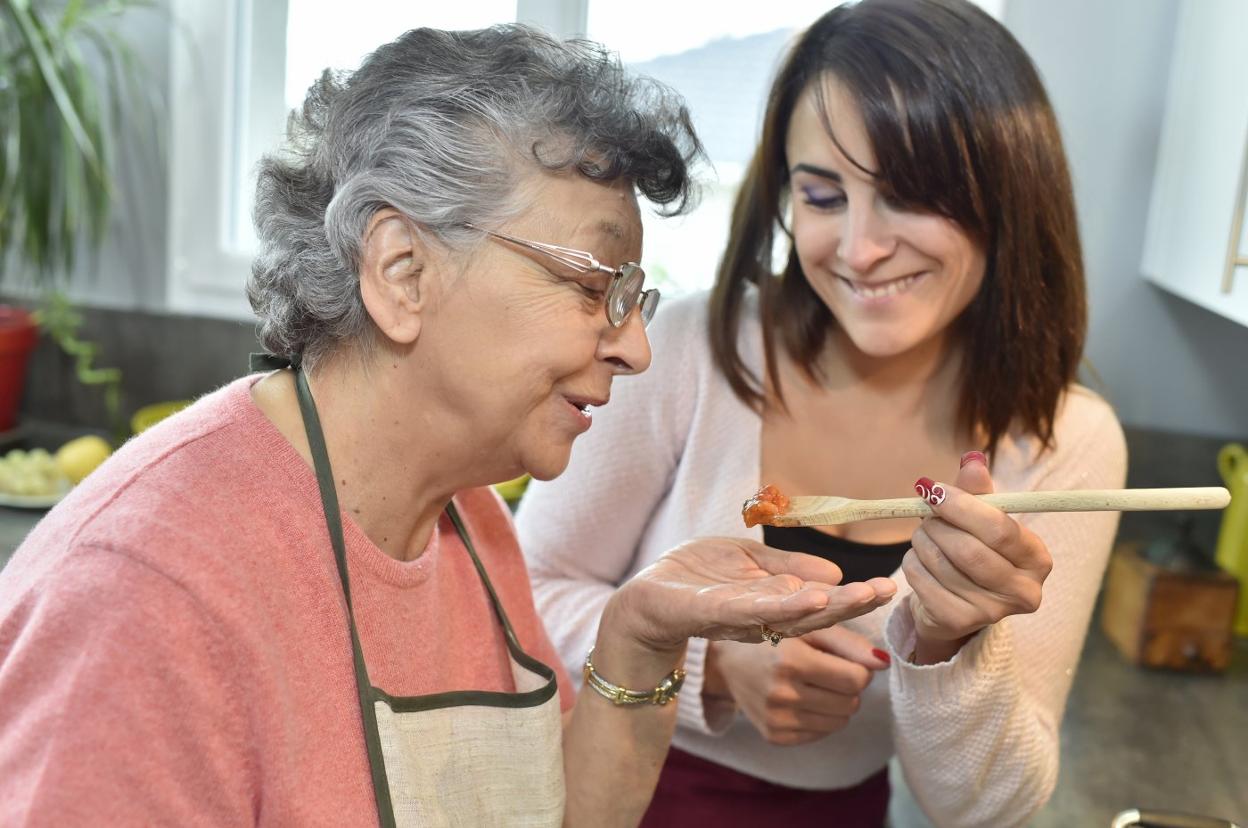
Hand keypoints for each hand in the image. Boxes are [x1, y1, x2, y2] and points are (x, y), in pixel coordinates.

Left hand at [607, 537, 896, 655]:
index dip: (854, 597)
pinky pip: (750, 610)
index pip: (821, 602)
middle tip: (887, 590)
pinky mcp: (709, 612)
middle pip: (813, 614)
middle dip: (851, 604)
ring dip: (824, 609)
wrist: (643, 600)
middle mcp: (763, 618)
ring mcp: (737, 618)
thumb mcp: (748, 563)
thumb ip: (788, 567)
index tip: (889, 586)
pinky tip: (810, 598)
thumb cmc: (695, 578)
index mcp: (774, 605)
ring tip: (855, 597)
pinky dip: (782, 605)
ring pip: (787, 616)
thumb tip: (835, 573)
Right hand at [705, 626, 890, 745]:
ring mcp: (776, 718)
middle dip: (849, 686)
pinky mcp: (774, 736)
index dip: (858, 668)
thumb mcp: (810, 628)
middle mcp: (781, 693)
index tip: (842, 659)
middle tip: (827, 670)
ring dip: (837, 703)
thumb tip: (885, 662)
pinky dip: (821, 718)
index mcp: (790, 661)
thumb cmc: (777, 636)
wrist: (728, 660)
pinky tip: (802, 699)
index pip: (856, 678)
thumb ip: (851, 643)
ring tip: (815, 684)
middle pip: (851, 703)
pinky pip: (821, 733)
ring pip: (840, 722)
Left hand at [904, 451, 1052, 659]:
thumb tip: (972, 459)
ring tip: (924, 536)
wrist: (955, 602)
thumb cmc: (974, 551)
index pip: (999, 528)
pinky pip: (922, 581)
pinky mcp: (959, 622)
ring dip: (922, 541)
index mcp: (1038, 559)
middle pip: (969, 550)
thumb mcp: (980, 519)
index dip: (961, 505)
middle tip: (926, 513)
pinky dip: (913, 563)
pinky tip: (920, 560)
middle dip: (938, 525)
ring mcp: (992, 613)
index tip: (932, 489)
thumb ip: (978, 491)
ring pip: (941, 563)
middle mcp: (1024, 592)